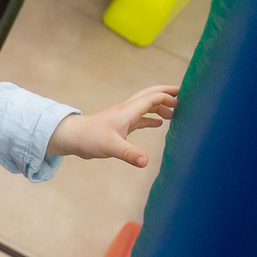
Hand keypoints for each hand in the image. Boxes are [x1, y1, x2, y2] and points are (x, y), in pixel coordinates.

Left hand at [48, 85, 178, 167]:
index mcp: (128, 111)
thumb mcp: (111, 147)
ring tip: (175, 113)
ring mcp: (123, 118)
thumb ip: (129, 154)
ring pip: (145, 107)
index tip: (185, 98)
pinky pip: (140, 118)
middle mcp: (127, 111)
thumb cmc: (89, 138)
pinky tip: (159, 124)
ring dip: (160, 107)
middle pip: (150, 96)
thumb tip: (146, 162)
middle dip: (166, 94)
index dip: (168, 96)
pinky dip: (151, 118)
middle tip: (184, 96)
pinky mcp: (120, 126)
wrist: (71, 138)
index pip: (152, 98)